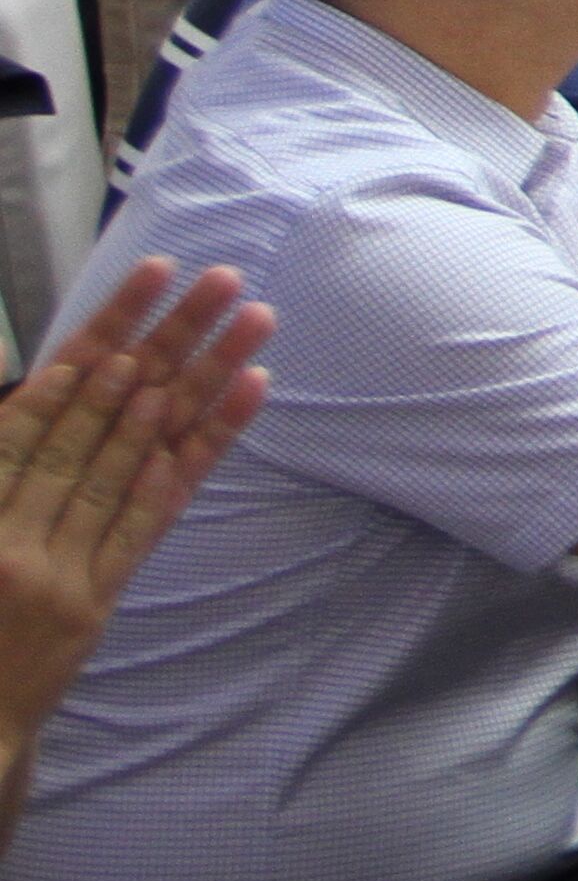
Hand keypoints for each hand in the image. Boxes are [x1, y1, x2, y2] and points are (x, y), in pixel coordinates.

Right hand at [0, 260, 272, 748]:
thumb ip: (0, 459)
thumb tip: (46, 386)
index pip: (46, 395)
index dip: (101, 332)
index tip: (151, 280)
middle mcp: (13, 528)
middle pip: (108, 411)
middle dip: (168, 338)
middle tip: (222, 279)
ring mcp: (58, 567)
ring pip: (140, 454)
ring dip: (200, 382)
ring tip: (249, 321)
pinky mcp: (92, 601)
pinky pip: (146, 522)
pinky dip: (191, 460)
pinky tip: (234, 405)